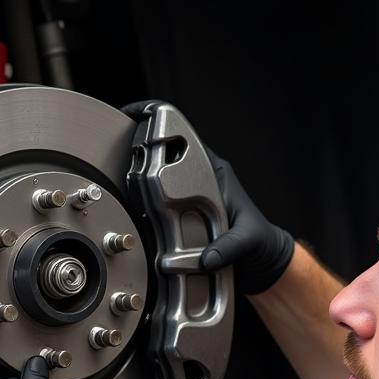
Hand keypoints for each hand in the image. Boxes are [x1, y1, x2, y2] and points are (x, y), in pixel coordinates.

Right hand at [122, 102, 293, 294]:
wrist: (262, 262)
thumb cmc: (260, 244)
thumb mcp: (248, 242)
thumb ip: (228, 247)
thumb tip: (206, 257)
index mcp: (216, 174)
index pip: (186, 136)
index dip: (160, 121)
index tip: (136, 117)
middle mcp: (202, 180)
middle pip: (166, 152)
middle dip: (140, 145)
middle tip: (118, 148)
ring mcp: (191, 196)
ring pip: (159, 173)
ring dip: (138, 171)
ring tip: (116, 170)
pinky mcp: (184, 213)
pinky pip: (158, 198)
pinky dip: (142, 197)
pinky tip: (128, 199)